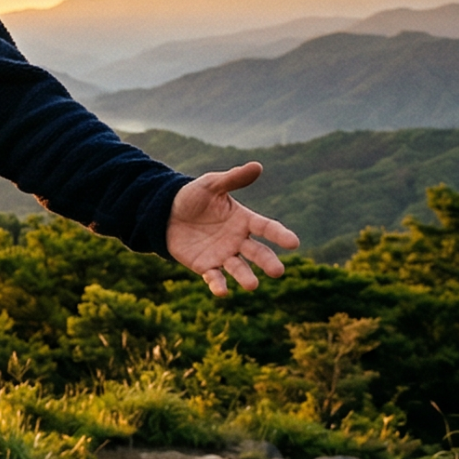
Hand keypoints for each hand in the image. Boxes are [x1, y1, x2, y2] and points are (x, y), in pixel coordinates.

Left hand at [168, 162, 298, 295]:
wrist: (165, 213)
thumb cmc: (192, 197)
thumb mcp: (210, 185)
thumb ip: (233, 179)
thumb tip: (257, 166)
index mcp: (244, 220)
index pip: (267, 228)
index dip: (280, 235)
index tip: (294, 243)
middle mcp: (238, 240)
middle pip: (257, 252)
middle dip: (267, 262)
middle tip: (278, 271)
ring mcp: (223, 255)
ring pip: (238, 268)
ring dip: (245, 277)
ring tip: (252, 285)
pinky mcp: (205, 266)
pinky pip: (214, 278)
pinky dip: (218, 285)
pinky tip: (222, 292)